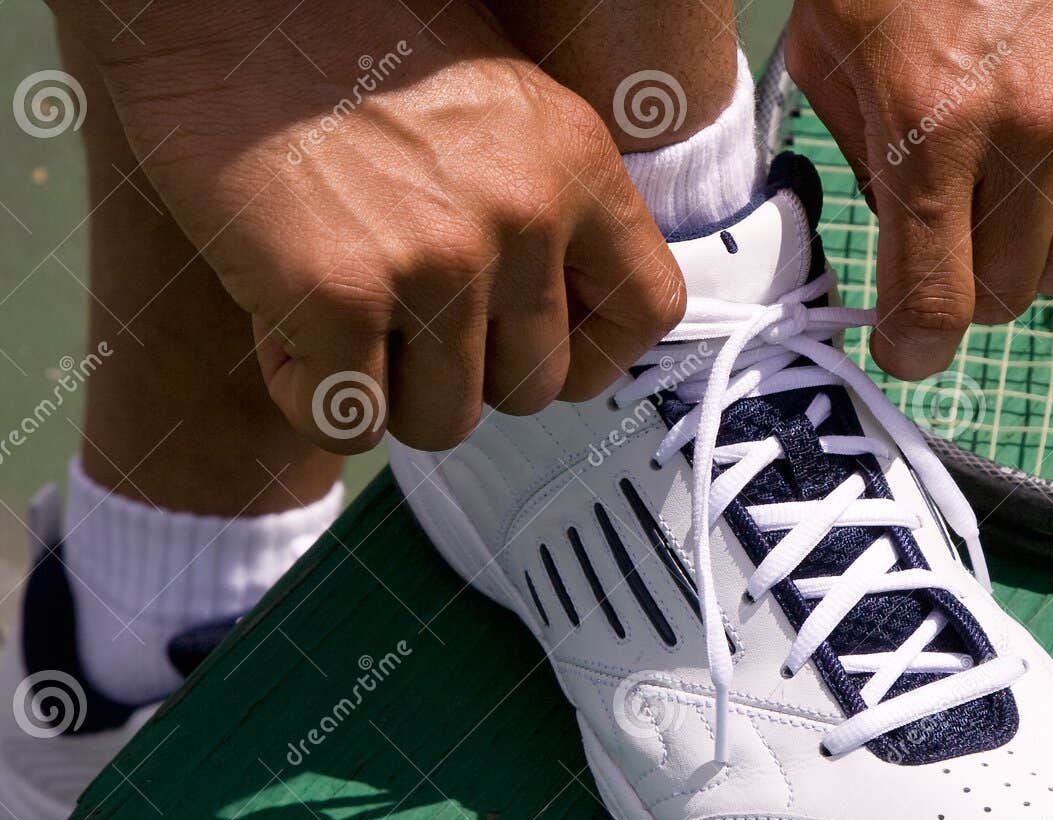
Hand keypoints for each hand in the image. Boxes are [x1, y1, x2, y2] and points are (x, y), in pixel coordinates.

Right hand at [57, 0, 684, 451]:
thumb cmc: (343, 40)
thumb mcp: (496, 101)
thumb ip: (544, 201)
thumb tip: (555, 317)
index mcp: (576, 162)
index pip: (646, 311)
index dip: (590, 355)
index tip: (530, 346)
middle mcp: (523, 217)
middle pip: (532, 389)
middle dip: (466, 375)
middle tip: (400, 317)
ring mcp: (435, 262)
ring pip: (444, 422)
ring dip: (389, 393)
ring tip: (339, 312)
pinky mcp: (337, 296)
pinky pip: (347, 421)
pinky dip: (310, 394)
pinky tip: (282, 324)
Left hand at [786, 0, 1052, 378]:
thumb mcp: (832, 61)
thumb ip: (863, 171)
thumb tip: (894, 265)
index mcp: (931, 124)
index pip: (935, 302)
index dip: (913, 347)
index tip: (905, 348)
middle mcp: (1030, 129)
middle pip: (1007, 298)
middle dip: (965, 295)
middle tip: (942, 253)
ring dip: (1026, 264)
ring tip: (994, 211)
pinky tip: (1051, 189)